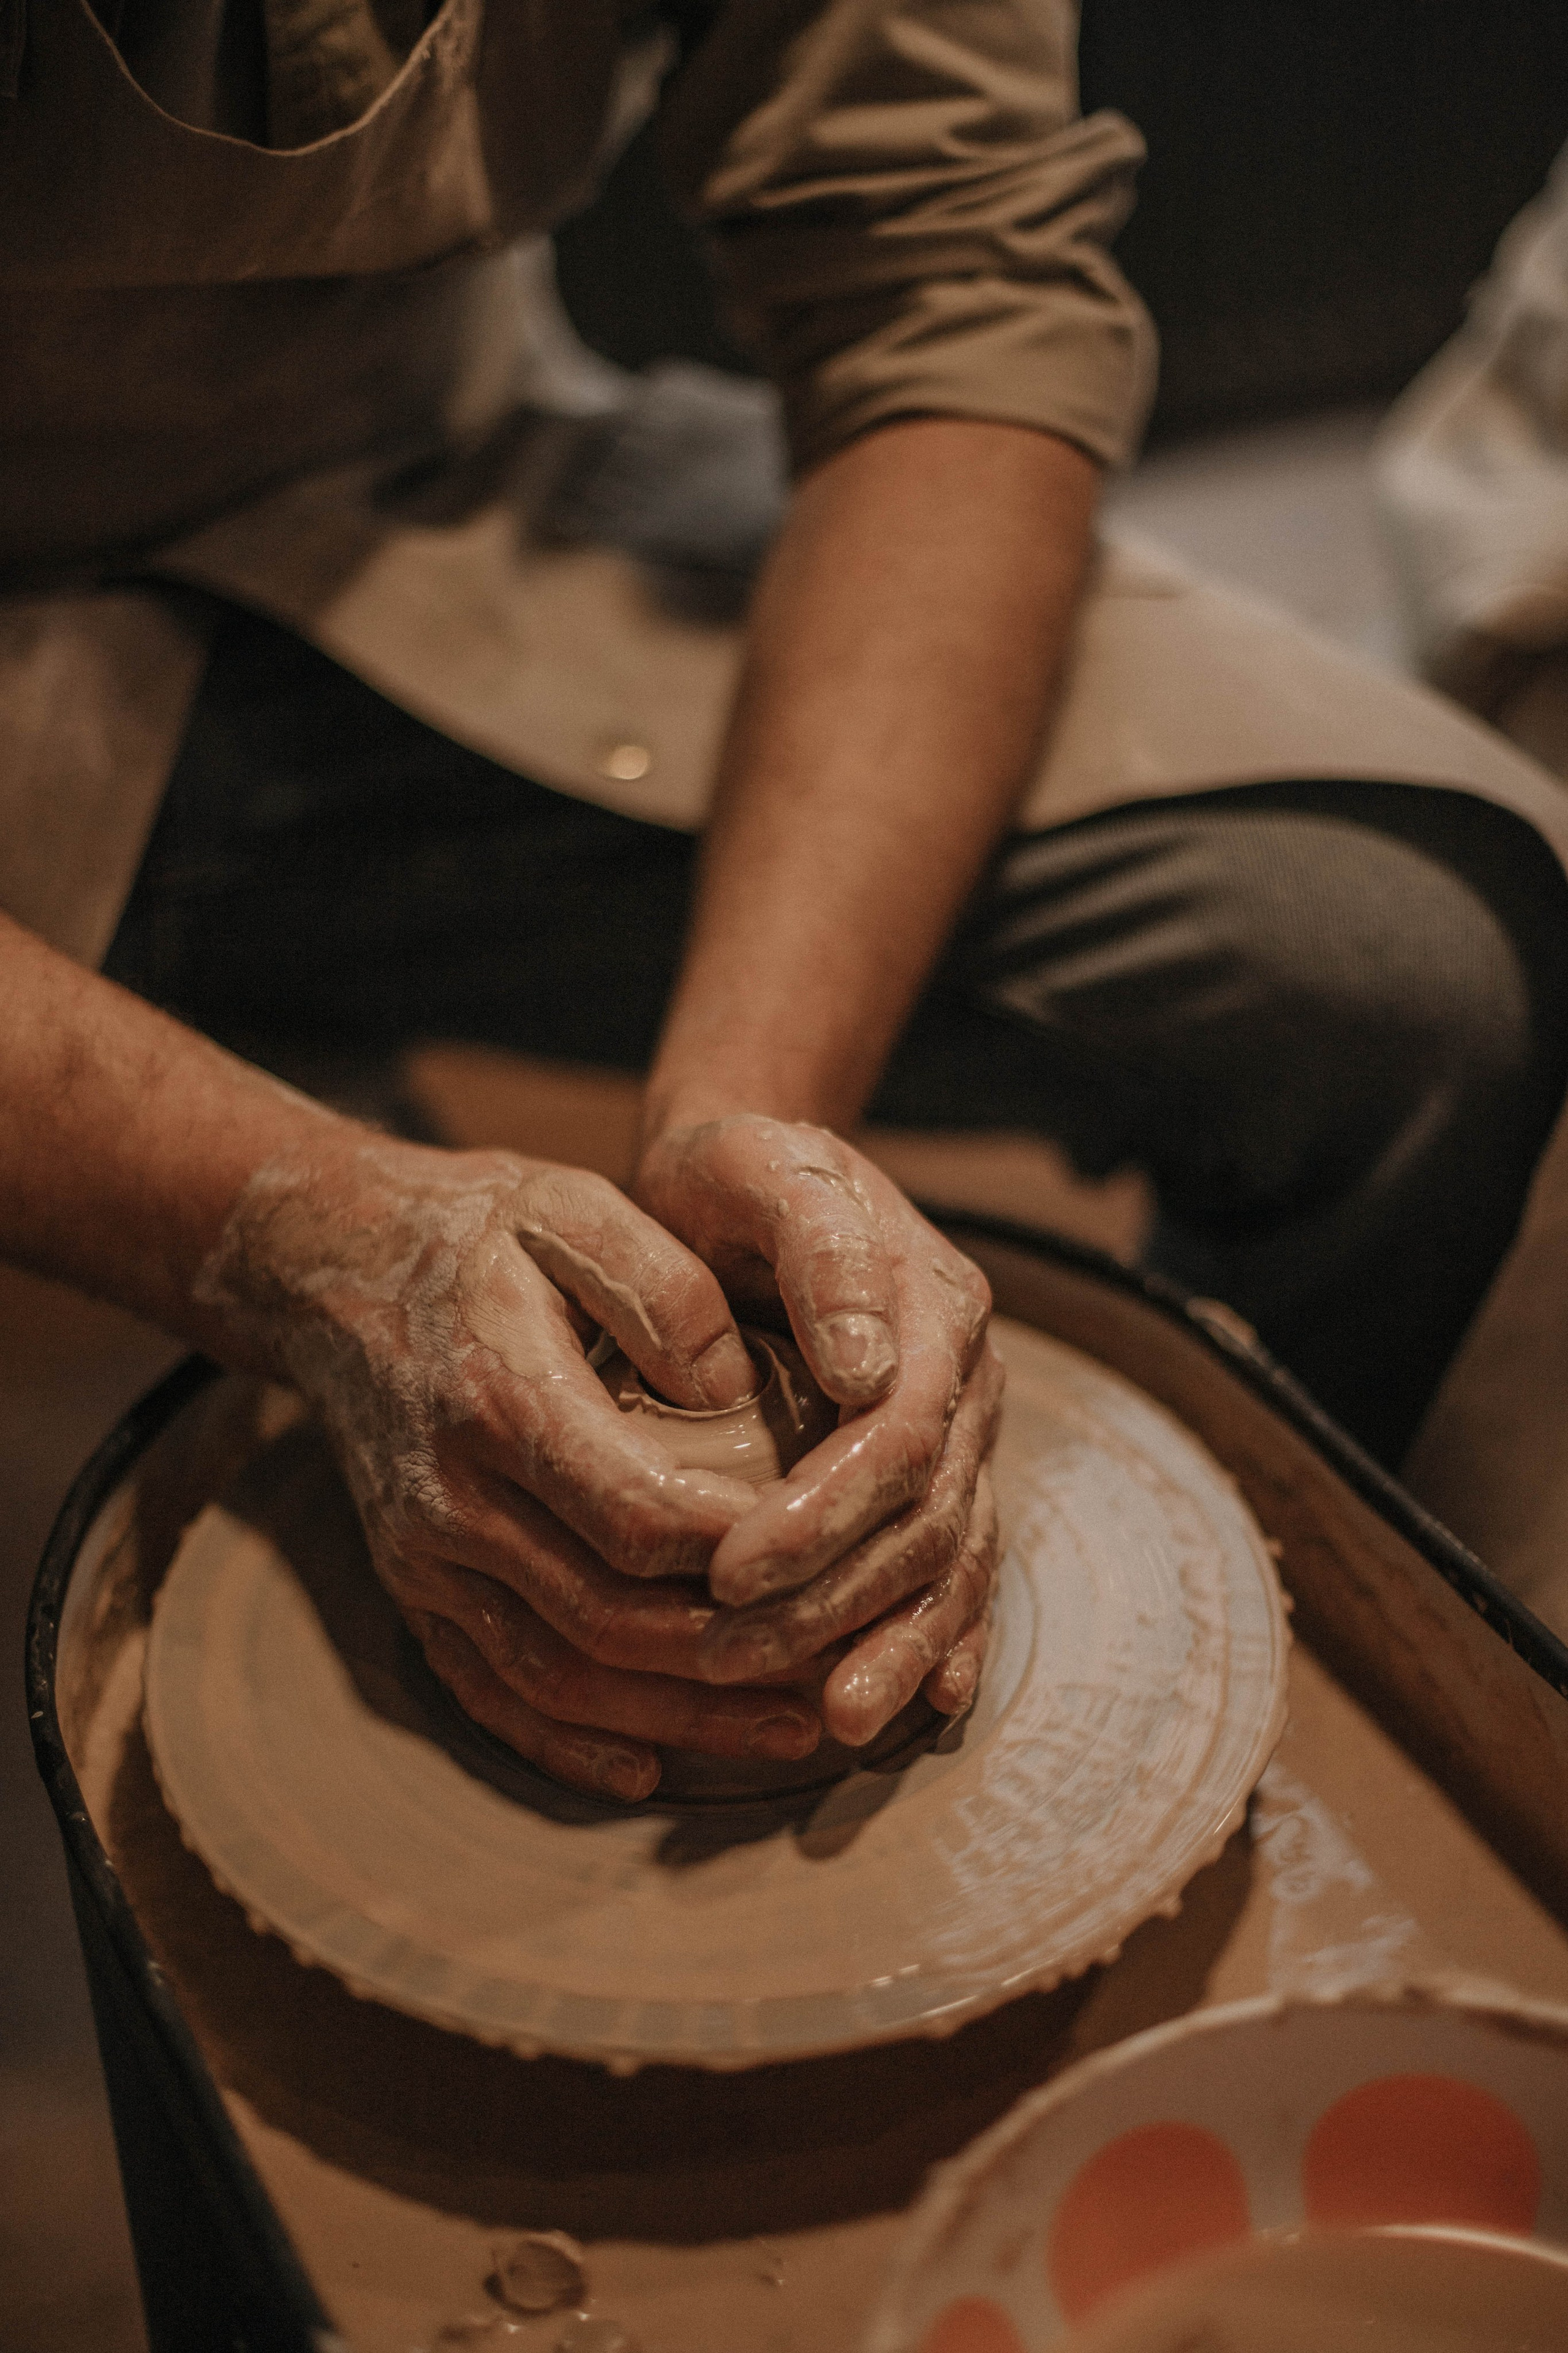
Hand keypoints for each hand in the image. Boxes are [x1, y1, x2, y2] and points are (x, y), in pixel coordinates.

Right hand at [197, 1135, 828, 1800]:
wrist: (327, 1265)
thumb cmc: (474, 1231)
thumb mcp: (573, 1209)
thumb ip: (665, 1291)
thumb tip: (741, 1393)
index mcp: (502, 1401)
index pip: (640, 1515)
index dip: (748, 1556)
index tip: (843, 1563)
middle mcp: (453, 1498)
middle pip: (610, 1618)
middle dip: (737, 1660)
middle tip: (847, 1672)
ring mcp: (425, 1557)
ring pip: (559, 1675)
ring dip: (679, 1718)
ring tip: (791, 1729)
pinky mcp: (413, 1588)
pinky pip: (489, 1691)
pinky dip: (568, 1742)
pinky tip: (649, 1765)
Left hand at [633, 1114, 1003, 1745]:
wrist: (745, 1173)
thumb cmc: (736, 1171)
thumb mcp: (762, 1168)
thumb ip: (823, 1250)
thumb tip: (871, 1371)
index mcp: (937, 1305)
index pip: (900, 1435)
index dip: (827, 1512)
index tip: (732, 1569)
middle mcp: (965, 1377)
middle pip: (926, 1515)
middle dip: (837, 1600)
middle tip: (731, 1657)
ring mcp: (962, 1430)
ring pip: (948, 1557)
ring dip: (892, 1644)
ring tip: (834, 1720)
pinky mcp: (937, 1472)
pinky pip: (959, 1567)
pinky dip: (945, 1638)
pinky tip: (919, 1703)